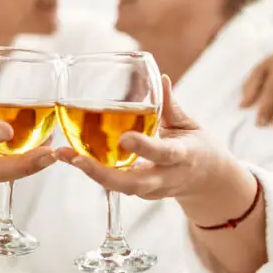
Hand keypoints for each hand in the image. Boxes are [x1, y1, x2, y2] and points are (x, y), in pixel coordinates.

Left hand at [56, 75, 234, 203]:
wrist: (208, 182)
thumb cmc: (198, 147)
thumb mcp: (190, 125)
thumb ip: (171, 105)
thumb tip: (160, 78)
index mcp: (182, 156)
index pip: (163, 153)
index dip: (144, 147)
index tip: (125, 138)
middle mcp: (165, 177)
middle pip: (132, 183)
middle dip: (102, 174)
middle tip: (76, 159)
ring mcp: (152, 190)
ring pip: (120, 187)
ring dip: (91, 173)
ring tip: (63, 154)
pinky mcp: (140, 193)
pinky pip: (115, 185)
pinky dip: (93, 172)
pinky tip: (71, 157)